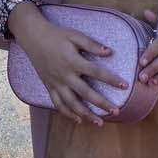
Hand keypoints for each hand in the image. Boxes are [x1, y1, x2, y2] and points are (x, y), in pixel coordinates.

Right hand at [9, 2, 128, 125]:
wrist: (33, 37)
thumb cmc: (56, 35)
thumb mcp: (74, 35)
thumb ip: (92, 44)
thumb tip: (110, 52)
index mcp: (73, 61)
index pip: (96, 72)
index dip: (111, 79)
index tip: (125, 86)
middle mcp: (65, 75)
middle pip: (85, 93)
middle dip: (102, 103)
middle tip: (116, 111)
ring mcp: (56, 83)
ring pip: (71, 103)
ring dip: (86, 114)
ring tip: (100, 122)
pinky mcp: (49, 86)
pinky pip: (58, 103)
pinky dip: (67, 113)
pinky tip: (79, 120)